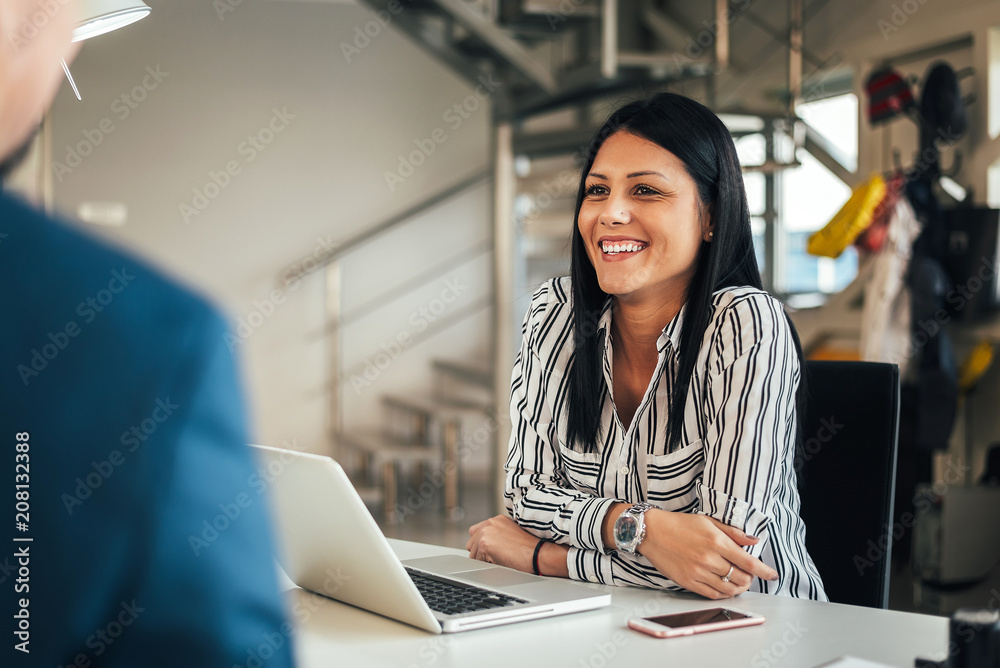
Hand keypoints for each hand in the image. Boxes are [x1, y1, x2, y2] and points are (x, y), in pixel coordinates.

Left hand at [466, 515, 537, 572]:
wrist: (539, 553)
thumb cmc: (530, 548)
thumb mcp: (512, 533)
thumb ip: (497, 535)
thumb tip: (487, 547)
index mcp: (496, 520)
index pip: (476, 532)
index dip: (481, 545)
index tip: (490, 552)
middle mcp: (489, 523)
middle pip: (471, 543)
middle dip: (480, 553)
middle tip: (497, 558)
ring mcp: (486, 532)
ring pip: (473, 553)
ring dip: (483, 560)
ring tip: (501, 559)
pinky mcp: (485, 544)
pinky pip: (477, 561)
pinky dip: (486, 565)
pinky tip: (501, 561)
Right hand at [639, 511, 778, 598]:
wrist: (652, 532)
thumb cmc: (679, 524)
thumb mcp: (708, 521)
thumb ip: (733, 532)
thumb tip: (754, 541)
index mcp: (716, 542)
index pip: (749, 562)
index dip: (764, 571)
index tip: (772, 575)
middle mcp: (709, 559)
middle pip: (741, 578)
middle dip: (751, 579)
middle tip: (750, 575)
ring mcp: (698, 572)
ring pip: (728, 589)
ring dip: (739, 588)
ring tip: (739, 582)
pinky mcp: (688, 582)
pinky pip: (712, 594)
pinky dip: (723, 594)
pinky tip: (725, 587)